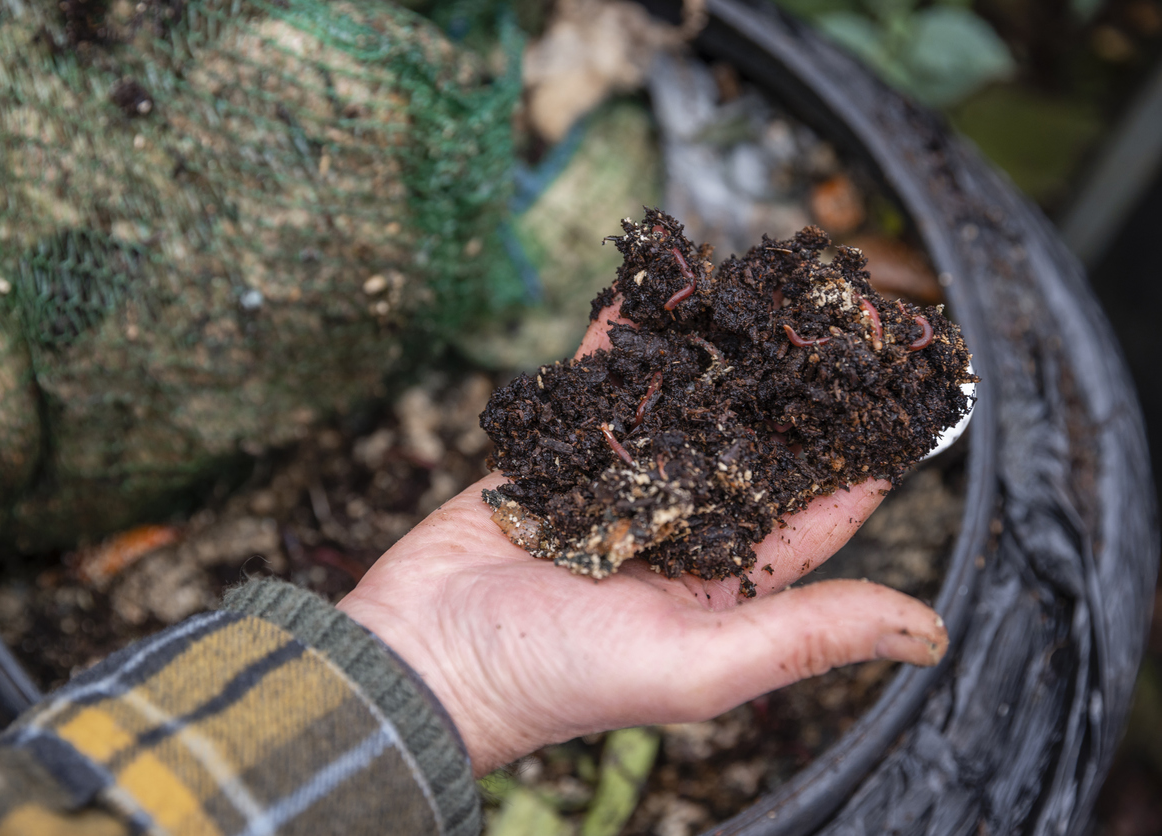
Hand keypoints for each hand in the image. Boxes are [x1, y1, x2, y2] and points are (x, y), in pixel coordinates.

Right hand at [337, 303, 947, 775]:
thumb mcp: (701, 666)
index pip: (814, 514)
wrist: (426, 654)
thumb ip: (807, 635)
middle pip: (752, 447)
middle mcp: (678, 530)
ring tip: (760, 290)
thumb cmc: (559, 677)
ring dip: (716, 354)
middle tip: (838, 317)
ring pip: (680, 407)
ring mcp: (616, 487)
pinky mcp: (557, 455)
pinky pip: (601, 389)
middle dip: (793, 388)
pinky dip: (622, 341)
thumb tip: (929, 634)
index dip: (863, 460)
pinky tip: (653, 292)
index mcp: (724, 586)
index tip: (906, 398)